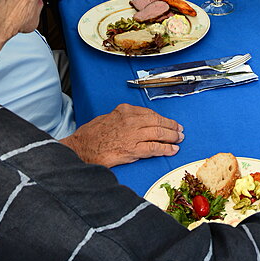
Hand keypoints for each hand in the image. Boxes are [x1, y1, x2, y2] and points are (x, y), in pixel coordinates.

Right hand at [61, 103, 183, 166]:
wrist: (80, 148)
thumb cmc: (91, 135)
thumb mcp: (108, 117)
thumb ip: (123, 118)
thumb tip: (136, 122)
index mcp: (125, 111)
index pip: (150, 113)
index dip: (162, 119)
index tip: (169, 122)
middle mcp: (130, 120)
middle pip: (157, 122)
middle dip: (171, 127)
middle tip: (179, 130)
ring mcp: (132, 135)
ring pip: (158, 133)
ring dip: (171, 137)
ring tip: (178, 140)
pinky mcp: (132, 149)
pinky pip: (154, 148)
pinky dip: (165, 149)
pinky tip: (172, 150)